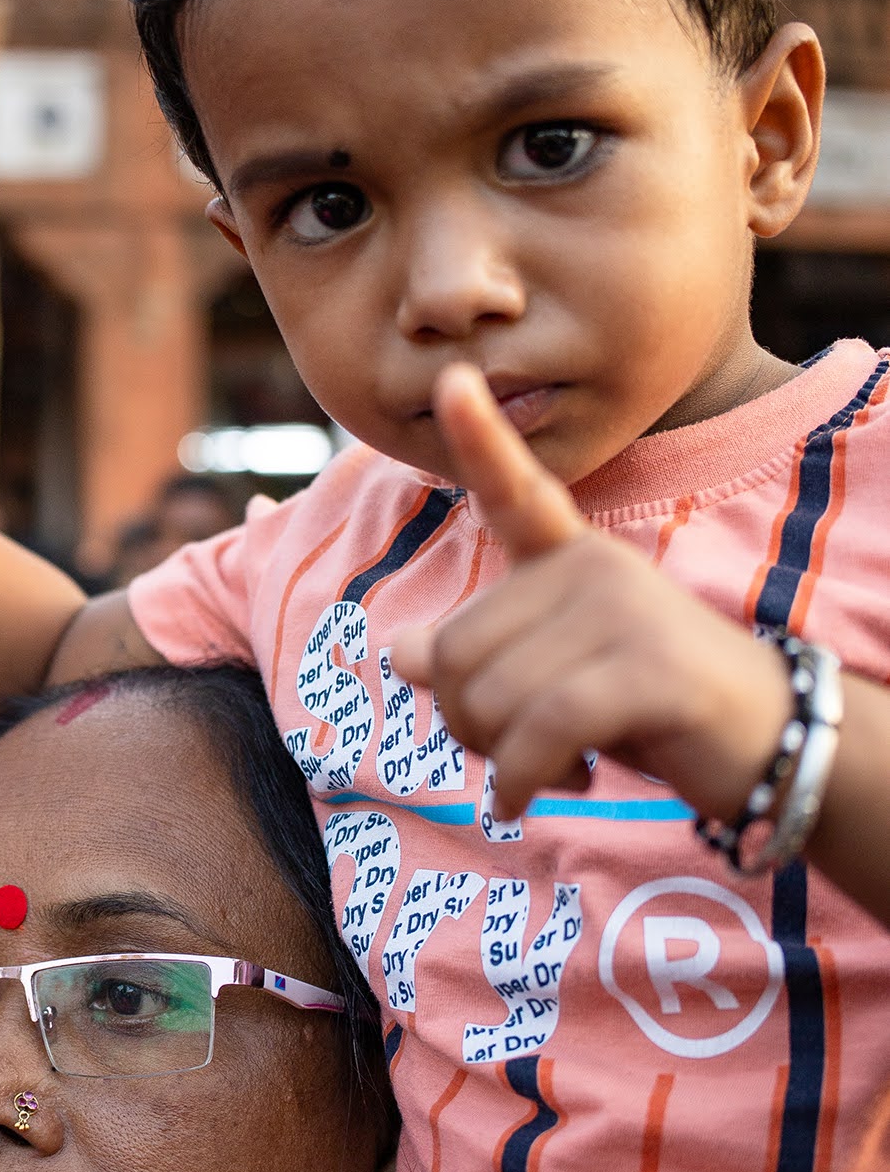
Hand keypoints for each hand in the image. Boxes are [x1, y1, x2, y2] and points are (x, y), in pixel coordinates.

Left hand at [388, 364, 792, 823]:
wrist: (769, 739)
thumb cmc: (651, 705)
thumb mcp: (555, 676)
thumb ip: (485, 656)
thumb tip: (402, 651)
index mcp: (570, 556)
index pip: (514, 492)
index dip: (479, 438)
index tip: (449, 378)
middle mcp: (593, 566)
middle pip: (455, 650)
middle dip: (468, 723)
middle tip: (522, 750)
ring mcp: (624, 612)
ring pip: (491, 698)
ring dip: (505, 759)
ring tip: (559, 764)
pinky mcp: (647, 670)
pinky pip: (539, 732)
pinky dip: (524, 780)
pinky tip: (546, 793)